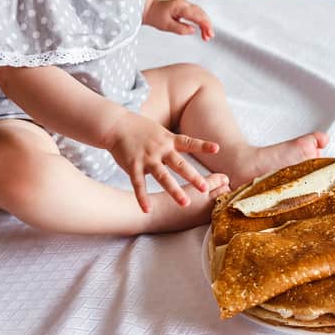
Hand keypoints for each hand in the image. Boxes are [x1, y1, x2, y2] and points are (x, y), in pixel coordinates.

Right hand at [105, 111, 219, 212]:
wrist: (117, 125)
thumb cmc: (141, 130)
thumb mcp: (161, 132)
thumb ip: (173, 144)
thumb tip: (189, 152)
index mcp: (169, 140)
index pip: (189, 142)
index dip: (203, 146)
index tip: (217, 149)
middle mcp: (160, 149)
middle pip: (180, 164)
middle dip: (194, 177)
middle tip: (206, 189)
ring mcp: (147, 158)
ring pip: (163, 177)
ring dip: (174, 190)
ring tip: (185, 203)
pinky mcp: (133, 166)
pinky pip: (138, 184)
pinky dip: (142, 197)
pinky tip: (147, 210)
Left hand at [144, 0, 213, 40]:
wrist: (150, 9)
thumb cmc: (156, 16)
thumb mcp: (166, 26)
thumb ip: (180, 29)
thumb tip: (193, 31)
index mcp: (180, 7)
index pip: (197, 15)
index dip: (205, 25)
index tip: (209, 34)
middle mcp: (184, 4)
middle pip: (201, 13)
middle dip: (207, 25)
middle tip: (209, 37)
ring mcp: (185, 5)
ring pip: (200, 13)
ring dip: (205, 24)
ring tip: (207, 36)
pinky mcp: (185, 8)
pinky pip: (197, 13)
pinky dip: (201, 21)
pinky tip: (203, 29)